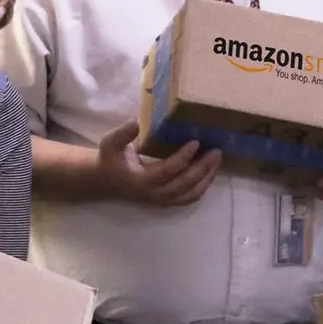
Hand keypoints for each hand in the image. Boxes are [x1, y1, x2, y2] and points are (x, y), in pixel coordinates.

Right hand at [97, 120, 221, 206]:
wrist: (106, 180)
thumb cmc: (110, 158)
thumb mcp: (110, 143)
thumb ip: (122, 134)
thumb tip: (135, 122)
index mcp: (140, 180)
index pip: (167, 171)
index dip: (183, 158)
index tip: (196, 142)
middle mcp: (153, 194)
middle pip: (184, 184)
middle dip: (202, 168)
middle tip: (216, 151)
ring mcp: (161, 200)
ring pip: (190, 194)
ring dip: (206, 178)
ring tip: (216, 160)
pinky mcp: (166, 200)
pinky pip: (189, 197)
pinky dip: (202, 186)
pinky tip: (210, 171)